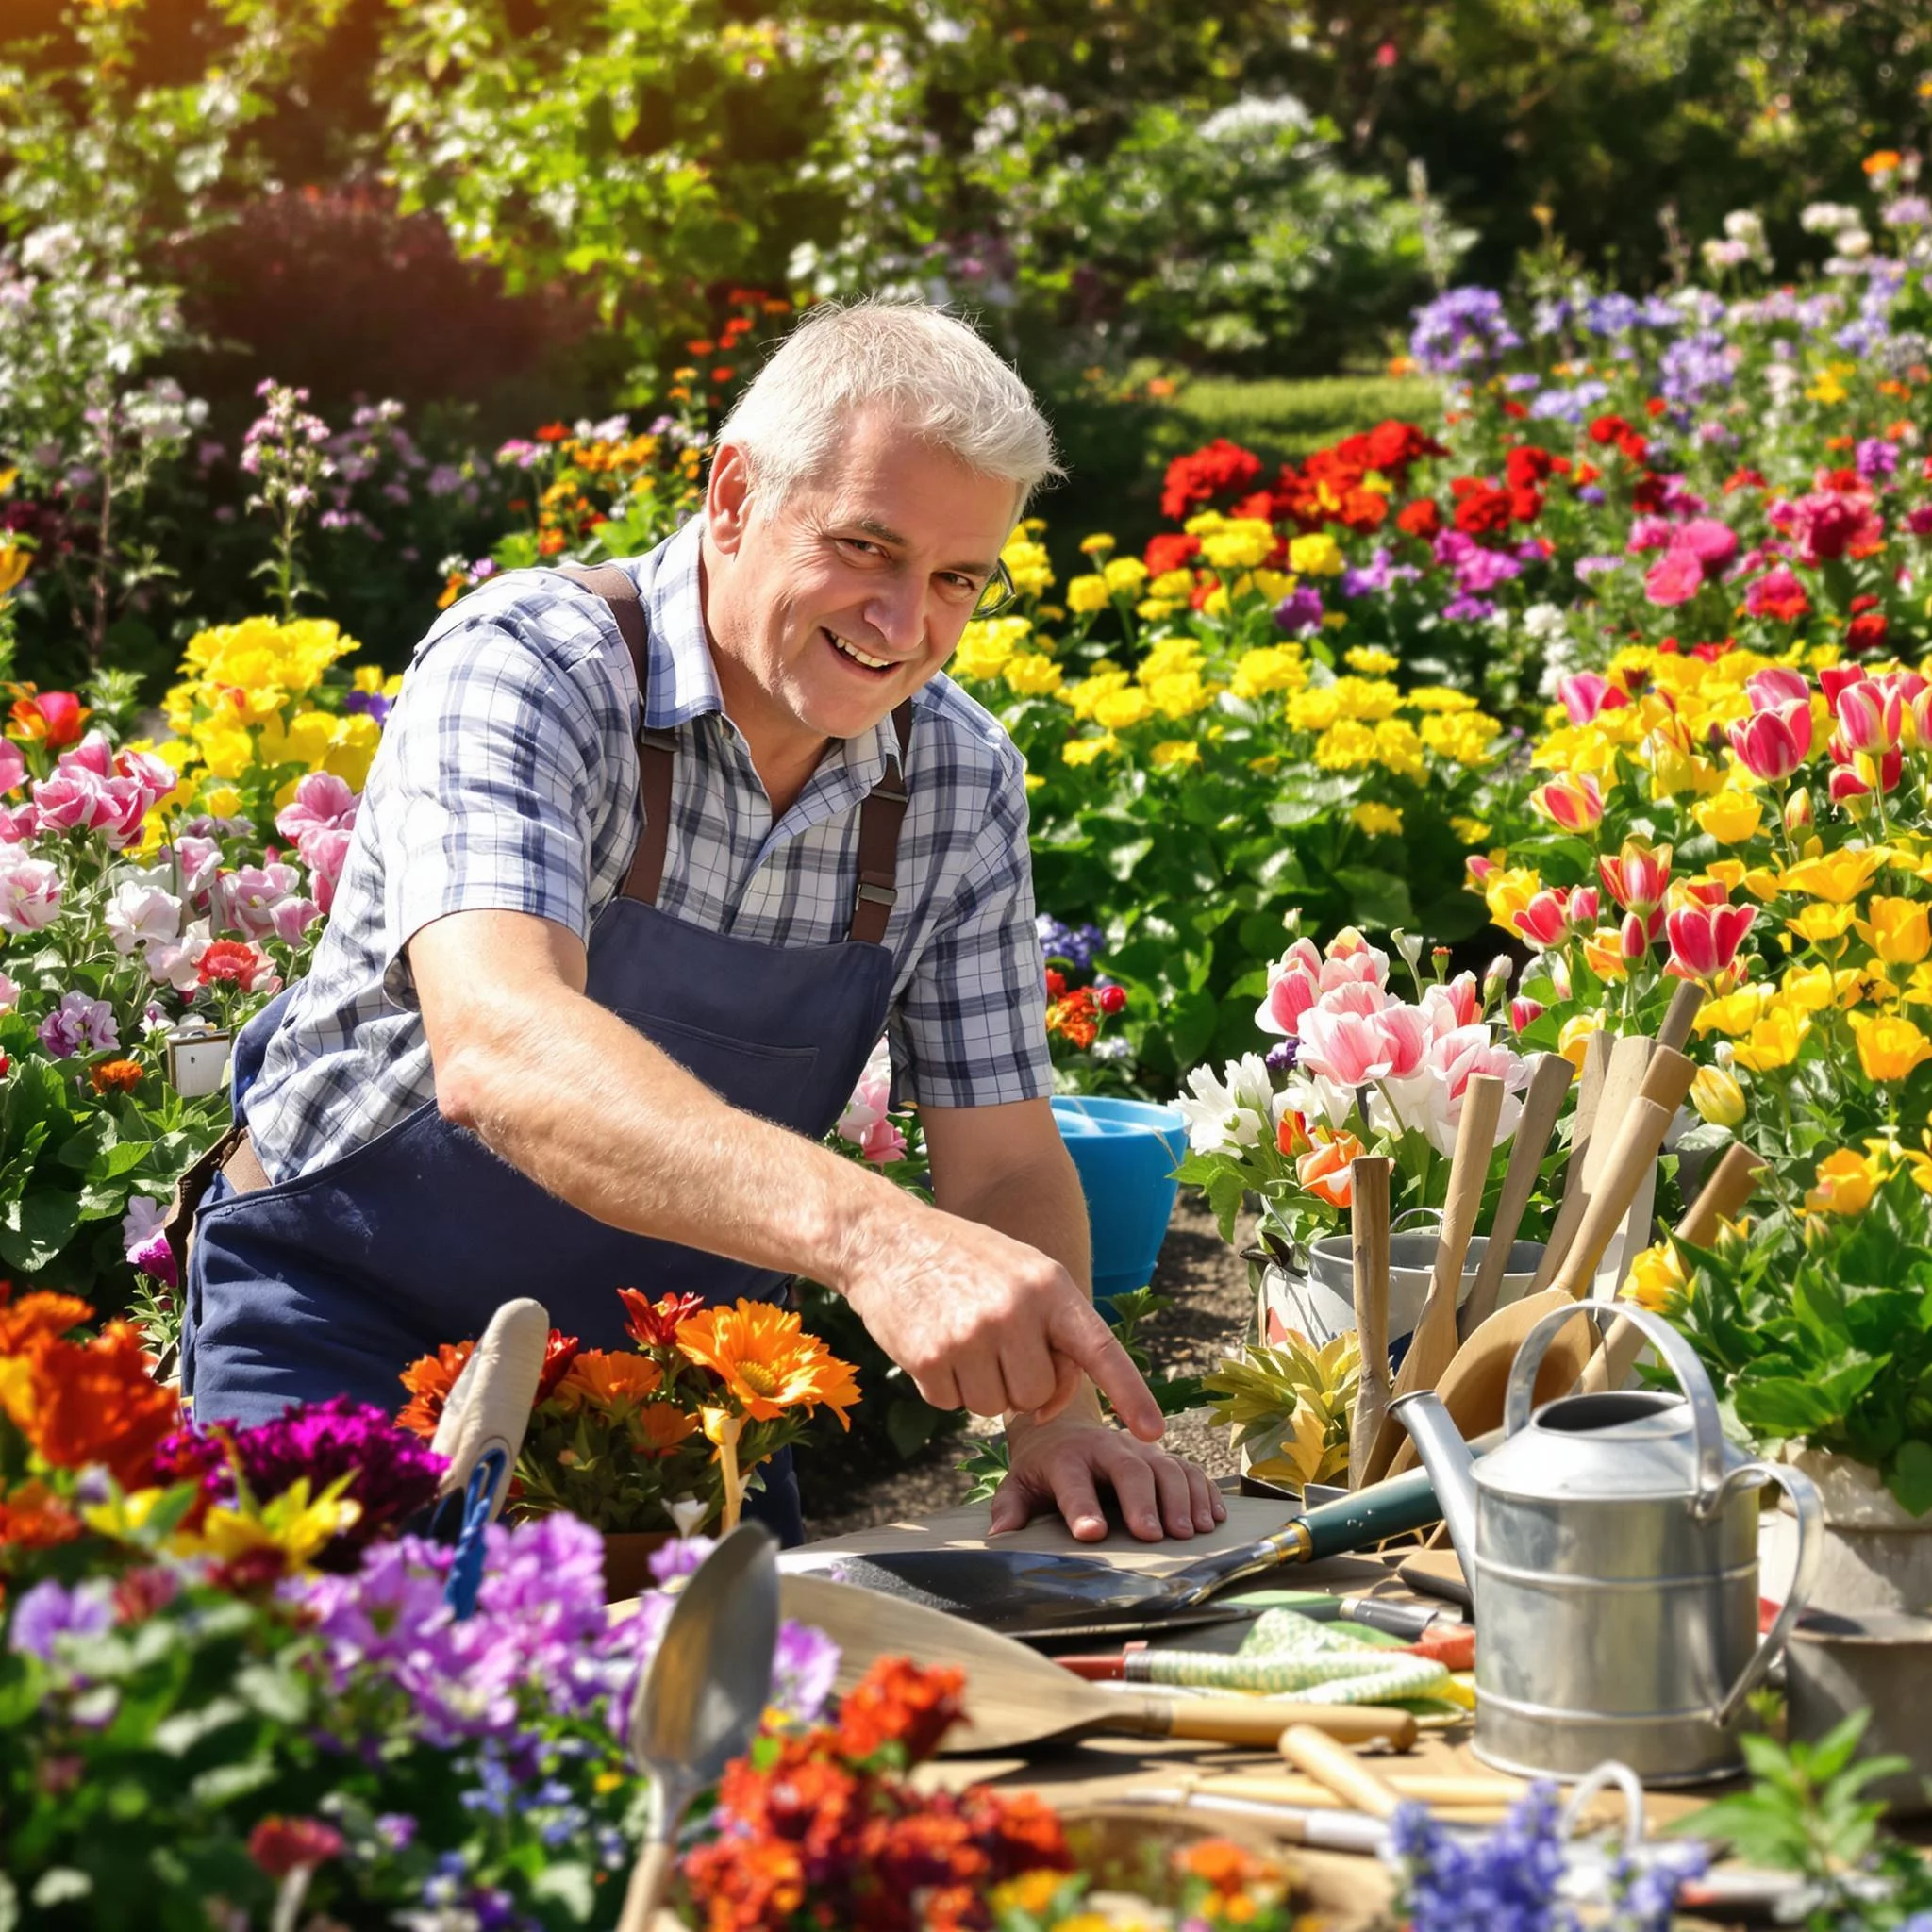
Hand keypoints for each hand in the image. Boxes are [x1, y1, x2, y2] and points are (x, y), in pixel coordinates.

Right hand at [838, 1201, 1163, 1439]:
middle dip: (1022, 1383)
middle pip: (1039, 1394)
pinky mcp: (930, 1360)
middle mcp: (1015, 1311)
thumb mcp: (1024, 1274)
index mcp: (1048, 1286)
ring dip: (982, 1386)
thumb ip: (1053, 1332)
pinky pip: (955, 1406)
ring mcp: (971, 1337)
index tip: (1154, 1431)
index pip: (1100, 1348)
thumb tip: (1049, 1409)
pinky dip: (946, 1386)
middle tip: (996, 1342)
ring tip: (962, 1337)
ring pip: (997, 1407)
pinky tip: (934, 1343)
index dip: (1131, 1392)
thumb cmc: (965, 1261)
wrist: (885, 1239)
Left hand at [989, 1415, 1226, 1542]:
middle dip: (1143, 1502)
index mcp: (1066, 1458)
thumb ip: (1010, 1507)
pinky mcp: (1162, 1456)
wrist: (1065, 1428)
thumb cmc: (1043, 1468)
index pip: (1072, 1482)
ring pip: (1167, 1467)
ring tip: (1188, 1533)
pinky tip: (1211, 1519)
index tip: (1091, 1534)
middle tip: (1152, 1537)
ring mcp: (1139, 1450)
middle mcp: (1106, 1448)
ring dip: (1181, 1500)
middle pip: (1130, 1470)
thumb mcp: (1019, 1482)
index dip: (1081, 1507)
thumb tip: (1000, 1535)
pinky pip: (1190, 1469)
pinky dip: (1204, 1492)